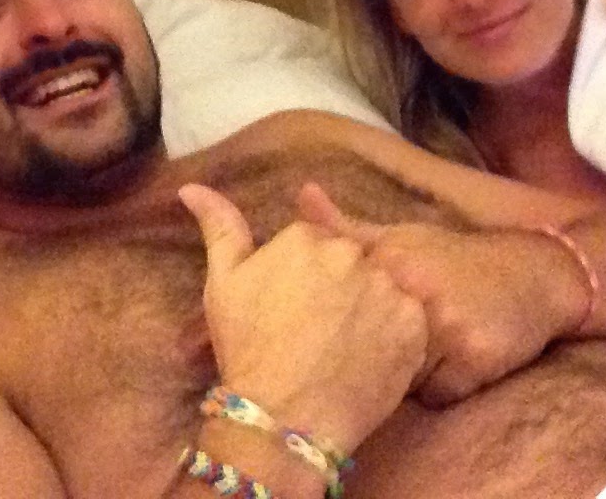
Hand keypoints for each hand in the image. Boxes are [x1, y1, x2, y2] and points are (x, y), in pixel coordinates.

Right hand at [179, 183, 425, 451]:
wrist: (284, 417)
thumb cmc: (247, 347)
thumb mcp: (223, 282)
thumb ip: (219, 227)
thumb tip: (191, 187)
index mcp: (307, 238)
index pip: (314, 243)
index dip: (303, 277)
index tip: (291, 308)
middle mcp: (352, 253)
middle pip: (351, 261)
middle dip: (339, 287)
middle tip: (318, 330)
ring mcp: (387, 289)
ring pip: (382, 287)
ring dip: (368, 308)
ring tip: (343, 346)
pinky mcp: (414, 325)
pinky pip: (410, 319)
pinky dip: (394, 335)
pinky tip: (368, 356)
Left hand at [297, 184, 580, 406]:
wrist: (533, 273)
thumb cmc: (452, 258)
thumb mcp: (397, 235)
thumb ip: (343, 227)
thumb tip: (303, 193)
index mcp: (384, 260)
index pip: (337, 313)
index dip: (336, 332)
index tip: (332, 340)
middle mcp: (411, 287)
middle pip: (367, 350)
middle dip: (374, 356)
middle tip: (392, 345)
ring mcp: (445, 322)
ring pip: (400, 378)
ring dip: (410, 375)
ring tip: (433, 346)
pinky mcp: (476, 356)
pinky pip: (437, 395)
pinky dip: (445, 388)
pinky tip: (460, 361)